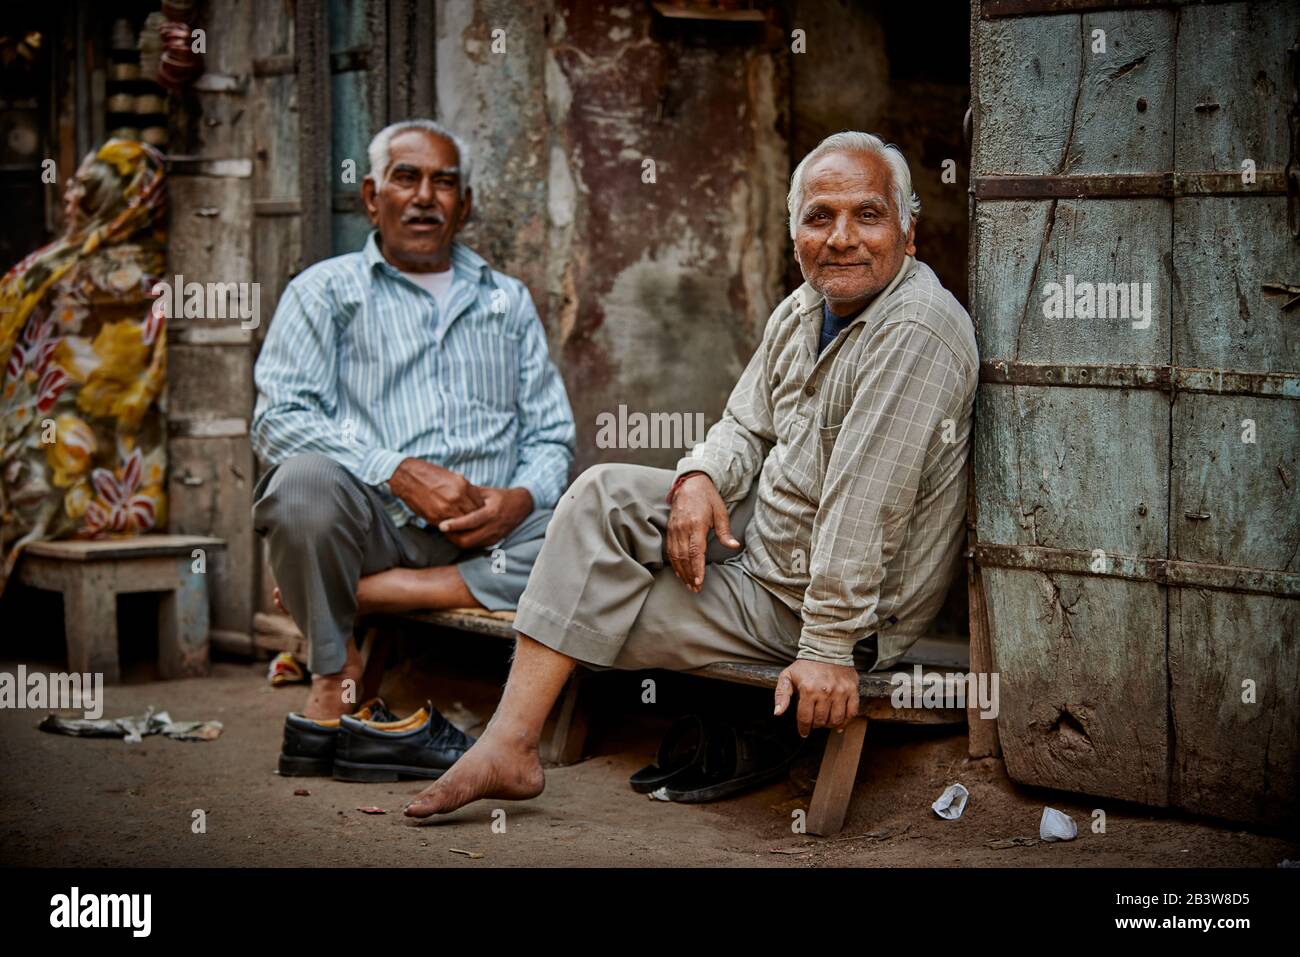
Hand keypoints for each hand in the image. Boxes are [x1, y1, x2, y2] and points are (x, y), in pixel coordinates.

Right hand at [389, 458, 484, 525]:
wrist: (408, 477)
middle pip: (474, 516)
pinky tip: (453, 527)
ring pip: (463, 524)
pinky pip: (450, 528)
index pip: (480, 504)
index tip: (480, 514)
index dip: (481, 511)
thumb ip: (465, 487)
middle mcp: (456, 498)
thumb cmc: (429, 475)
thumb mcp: (452, 476)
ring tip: (465, 528)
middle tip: (475, 524)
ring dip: (464, 527)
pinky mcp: (435, 517)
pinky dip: (453, 529)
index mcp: (463, 486)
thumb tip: (475, 496)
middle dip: (475, 520)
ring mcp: (445, 509)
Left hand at [437, 486, 532, 548]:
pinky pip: (475, 546)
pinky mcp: (494, 542)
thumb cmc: (501, 497)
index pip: (470, 522)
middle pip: (468, 540)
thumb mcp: (486, 492)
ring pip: (471, 545)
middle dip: (452, 537)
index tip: (441, 525)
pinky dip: (465, 541)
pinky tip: (458, 534)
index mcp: (492, 512)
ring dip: (457, 540)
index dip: (455, 525)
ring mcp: (495, 536)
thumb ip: (469, 494)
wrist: (522, 506)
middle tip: (441, 529)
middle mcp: (494, 527)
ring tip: (447, 532)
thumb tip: (450, 493)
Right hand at [666, 472, 739, 592]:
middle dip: (689, 575)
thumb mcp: (721, 512)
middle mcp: (683, 528)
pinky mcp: (670, 529)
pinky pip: (670, 549)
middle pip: (684, 557)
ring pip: (675, 555)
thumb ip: (725, 531)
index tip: (698, 582)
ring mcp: (674, 529)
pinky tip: (679, 571)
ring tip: (687, 584)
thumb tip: (734, 546)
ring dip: (681, 572)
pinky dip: (674, 562)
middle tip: (694, 589)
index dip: (696, 568)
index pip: (695, 551)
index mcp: (696, 524)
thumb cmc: (708, 498)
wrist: (690, 484)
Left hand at [773, 659, 859, 736]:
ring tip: (825, 722)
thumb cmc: (806, 666)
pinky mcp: (852, 690)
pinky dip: (846, 721)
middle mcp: (825, 692)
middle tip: (814, 723)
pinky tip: (840, 724)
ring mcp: (840, 691)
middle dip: (816, 725)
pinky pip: (852, 712)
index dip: (803, 728)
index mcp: (808, 689)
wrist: (827, 650)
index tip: (803, 732)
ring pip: (836, 719)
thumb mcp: (787, 676)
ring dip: (829, 725)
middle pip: (820, 720)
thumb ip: (781, 695)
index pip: (805, 717)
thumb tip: (778, 713)